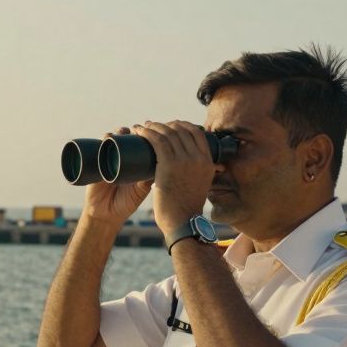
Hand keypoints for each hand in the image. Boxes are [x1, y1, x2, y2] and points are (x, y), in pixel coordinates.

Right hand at [82, 127, 152, 226]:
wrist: (106, 215)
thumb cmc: (126, 204)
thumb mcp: (140, 190)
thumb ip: (148, 179)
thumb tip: (161, 165)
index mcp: (133, 164)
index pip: (138, 145)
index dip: (143, 137)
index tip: (150, 131)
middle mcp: (120, 159)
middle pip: (124, 140)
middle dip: (130, 132)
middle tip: (136, 129)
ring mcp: (107, 161)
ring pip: (111, 141)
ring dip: (117, 133)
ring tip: (123, 131)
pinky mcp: (95, 165)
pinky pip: (97, 149)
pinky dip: (103, 140)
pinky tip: (108, 136)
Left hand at [129, 120, 212, 236]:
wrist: (182, 222)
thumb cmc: (186, 208)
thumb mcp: (200, 185)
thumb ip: (198, 174)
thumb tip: (192, 168)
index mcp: (207, 161)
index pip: (195, 132)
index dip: (180, 125)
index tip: (169, 126)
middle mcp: (198, 157)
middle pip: (180, 130)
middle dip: (164, 124)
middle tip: (152, 126)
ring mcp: (184, 160)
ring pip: (167, 133)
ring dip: (152, 126)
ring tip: (142, 128)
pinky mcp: (169, 164)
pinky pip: (156, 140)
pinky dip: (146, 132)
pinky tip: (139, 130)